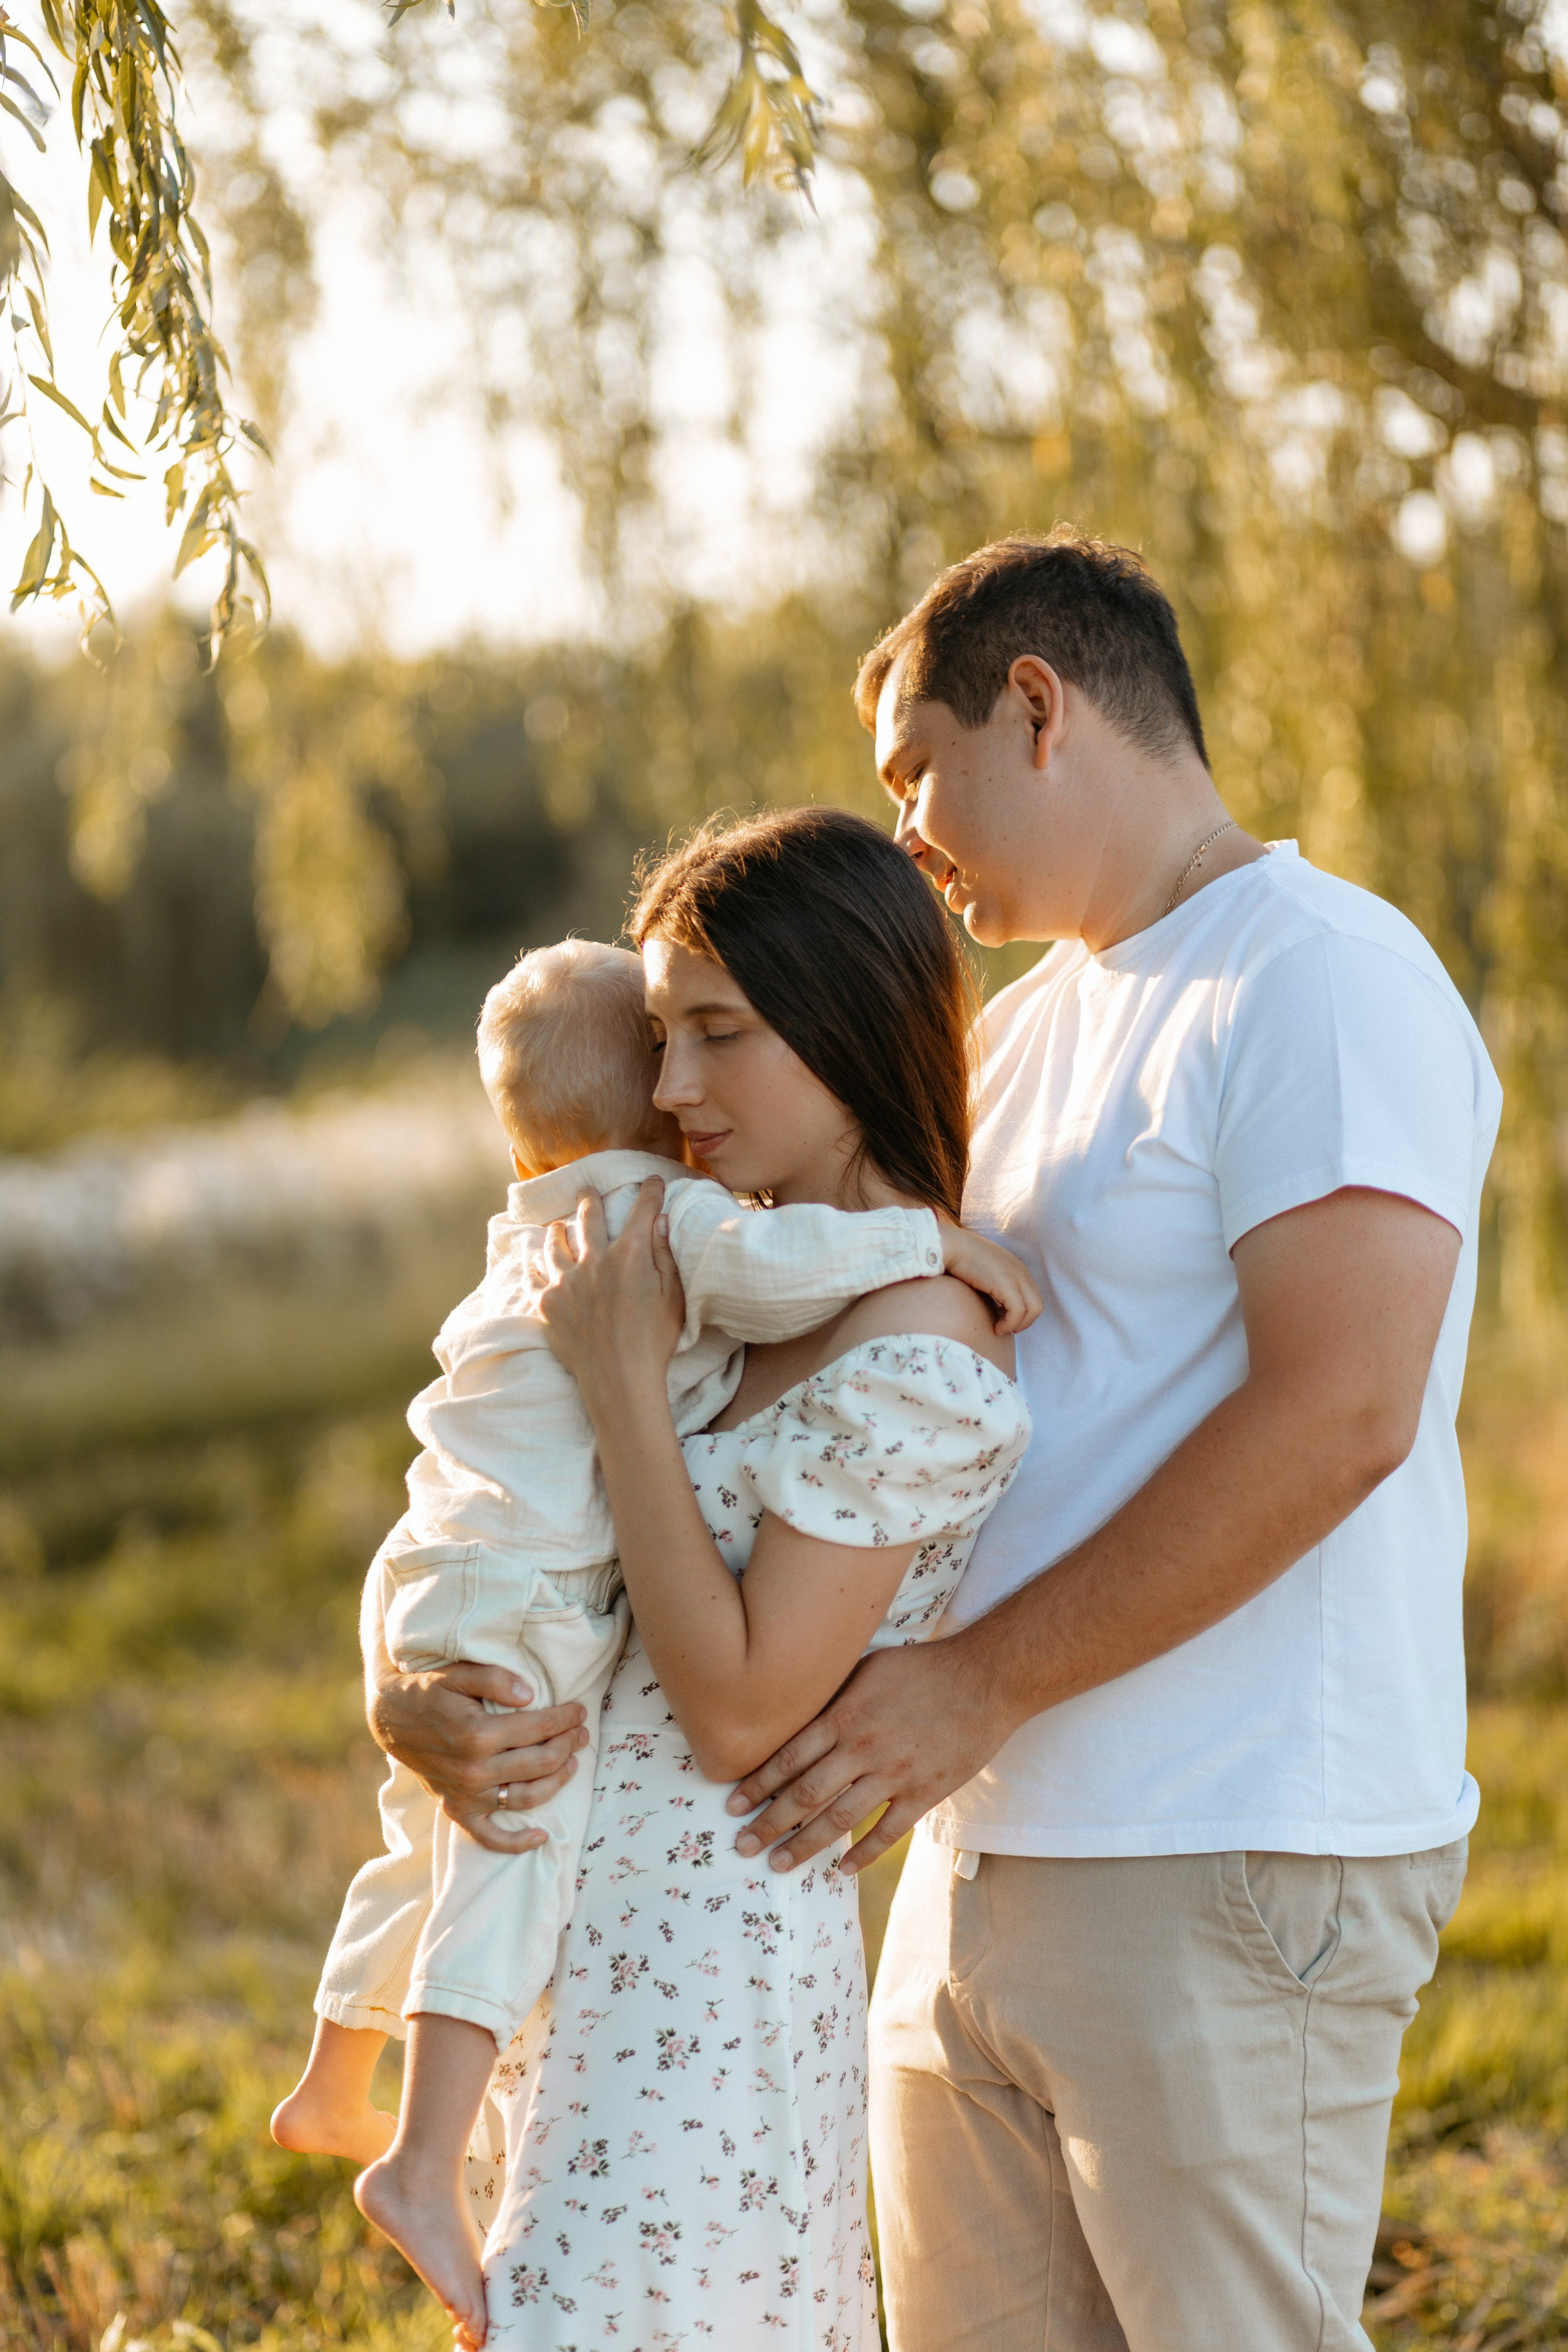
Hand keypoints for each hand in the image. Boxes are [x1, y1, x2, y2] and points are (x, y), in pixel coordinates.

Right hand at [370, 1661, 589, 1855]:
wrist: (391, 1719)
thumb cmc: (429, 1691)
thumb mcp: (458, 1673)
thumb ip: (495, 1679)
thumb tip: (531, 1695)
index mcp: (478, 1734)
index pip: (539, 1728)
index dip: (565, 1719)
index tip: (579, 1711)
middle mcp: (475, 1770)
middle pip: (540, 1762)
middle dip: (568, 1745)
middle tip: (582, 1732)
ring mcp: (467, 1795)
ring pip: (527, 1798)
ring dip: (557, 1782)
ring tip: (574, 1762)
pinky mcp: (458, 1810)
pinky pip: (489, 1837)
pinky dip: (516, 1843)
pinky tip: (541, 1837)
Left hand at [534, 1178, 685, 1399]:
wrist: (619, 1379)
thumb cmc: (654, 1341)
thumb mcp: (674, 1297)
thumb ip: (665, 1256)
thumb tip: (659, 1221)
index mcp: (629, 1255)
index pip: (641, 1211)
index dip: (649, 1192)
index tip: (651, 1181)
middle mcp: (594, 1260)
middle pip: (588, 1218)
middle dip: (590, 1200)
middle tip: (586, 1191)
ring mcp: (566, 1281)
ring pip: (555, 1243)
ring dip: (557, 1230)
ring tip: (556, 1226)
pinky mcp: (548, 1303)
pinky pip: (534, 1275)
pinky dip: (533, 1265)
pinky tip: (531, 1261)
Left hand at [723, 1631, 1020, 1872]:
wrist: (984, 1679)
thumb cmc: (922, 1668)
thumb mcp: (867, 1668)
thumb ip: (833, 1696)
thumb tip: (795, 1712)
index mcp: (845, 1714)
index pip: (789, 1756)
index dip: (757, 1783)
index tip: (732, 1803)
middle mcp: (863, 1747)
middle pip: (805, 1794)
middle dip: (768, 1823)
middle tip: (741, 1846)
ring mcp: (894, 1773)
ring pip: (839, 1818)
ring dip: (804, 1846)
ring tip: (778, 1864)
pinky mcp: (924, 1792)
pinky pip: (888, 1831)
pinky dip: (863, 1853)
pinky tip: (842, 1870)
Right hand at [938, 1222, 1042, 1335]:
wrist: (952, 1247)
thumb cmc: (961, 1260)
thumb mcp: (986, 1271)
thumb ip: (995, 1283)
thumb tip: (994, 1300)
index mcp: (1018, 1269)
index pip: (1033, 1298)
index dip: (1022, 1314)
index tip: (1005, 1320)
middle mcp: (1021, 1272)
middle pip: (1038, 1305)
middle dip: (1024, 1322)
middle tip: (1006, 1328)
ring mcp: (1015, 1277)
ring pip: (1033, 1310)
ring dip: (1017, 1325)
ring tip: (999, 1328)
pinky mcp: (1005, 1284)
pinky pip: (1017, 1312)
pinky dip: (1008, 1324)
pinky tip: (995, 1327)